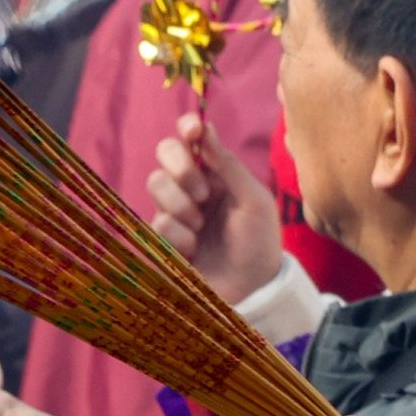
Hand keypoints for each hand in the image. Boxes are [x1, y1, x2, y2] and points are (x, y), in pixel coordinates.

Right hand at [146, 112, 273, 302]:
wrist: (250, 289)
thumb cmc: (259, 243)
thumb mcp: (254, 200)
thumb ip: (229, 165)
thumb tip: (206, 126)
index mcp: (217, 174)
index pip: (192, 139)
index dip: (187, 128)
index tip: (192, 130)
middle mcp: (192, 187)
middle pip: (164, 154)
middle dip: (181, 169)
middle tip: (203, 193)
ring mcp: (175, 212)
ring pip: (156, 185)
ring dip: (182, 206)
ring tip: (201, 228)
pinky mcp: (162, 238)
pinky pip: (157, 222)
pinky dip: (178, 236)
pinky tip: (193, 251)